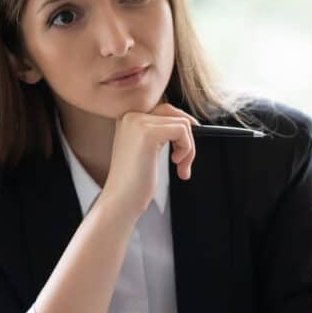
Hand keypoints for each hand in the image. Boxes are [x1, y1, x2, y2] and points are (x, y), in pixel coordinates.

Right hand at [99, 103, 197, 221]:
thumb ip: (161, 132)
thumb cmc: (134, 182)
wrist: (120, 201)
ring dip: (189, 148)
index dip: (180, 131)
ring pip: (182, 123)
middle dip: (187, 138)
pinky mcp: (148, 133)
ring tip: (180, 167)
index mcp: (129, 118)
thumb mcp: (147, 150)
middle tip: (184, 161)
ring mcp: (138, 122)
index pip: (166, 111)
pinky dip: (187, 149)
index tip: (184, 150)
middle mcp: (131, 116)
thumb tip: (191, 123)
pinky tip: (177, 163)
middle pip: (175, 114)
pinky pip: (183, 130)